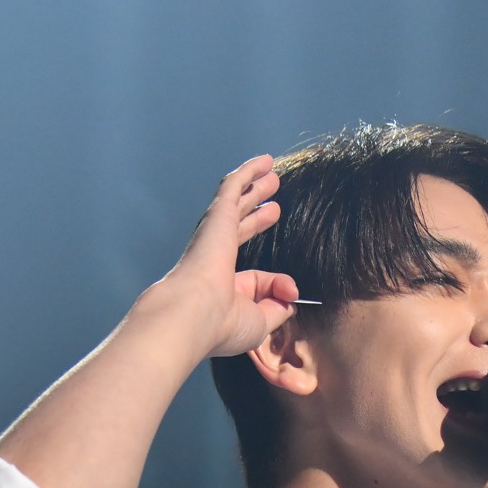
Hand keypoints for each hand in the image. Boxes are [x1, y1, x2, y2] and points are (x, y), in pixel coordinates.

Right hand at [159, 155, 301, 358]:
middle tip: (273, 204)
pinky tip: (264, 161)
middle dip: (256, 214)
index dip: (277, 284)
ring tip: (272, 174)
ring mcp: (215, 234)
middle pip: (241, 228)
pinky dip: (248, 172)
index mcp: (224, 288)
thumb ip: (278, 308)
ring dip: (254, 189)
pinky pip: (235, 186)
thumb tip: (292, 295)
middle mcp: (215, 259)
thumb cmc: (222, 325)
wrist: (195, 314)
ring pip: (237, 203)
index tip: (290, 291)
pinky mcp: (219, 215)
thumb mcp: (261, 322)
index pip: (257, 279)